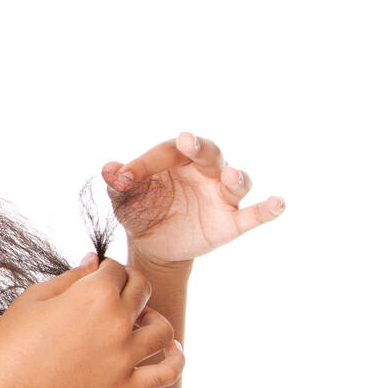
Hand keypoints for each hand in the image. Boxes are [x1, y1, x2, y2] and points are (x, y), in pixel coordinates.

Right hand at [0, 257, 184, 387]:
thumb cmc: (10, 343)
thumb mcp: (33, 298)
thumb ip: (71, 277)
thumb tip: (95, 261)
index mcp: (93, 293)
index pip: (117, 268)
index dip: (106, 269)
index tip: (96, 276)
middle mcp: (116, 321)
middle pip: (143, 289)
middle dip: (130, 285)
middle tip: (113, 293)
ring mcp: (124, 357)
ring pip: (162, 328)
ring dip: (153, 318)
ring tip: (137, 320)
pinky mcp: (125, 386)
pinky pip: (167, 373)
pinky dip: (176, 359)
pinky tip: (172, 349)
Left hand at [101, 131, 284, 270]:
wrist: (152, 245)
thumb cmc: (140, 210)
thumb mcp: (124, 199)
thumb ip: (118, 183)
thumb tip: (108, 170)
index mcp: (176, 159)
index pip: (165, 152)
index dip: (144, 163)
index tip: (122, 177)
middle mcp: (204, 172)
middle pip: (209, 154)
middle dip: (199, 147)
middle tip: (188, 142)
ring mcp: (220, 196)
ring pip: (236, 181)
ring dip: (235, 178)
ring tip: (231, 177)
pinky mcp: (231, 222)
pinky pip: (254, 215)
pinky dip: (268, 209)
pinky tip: (278, 203)